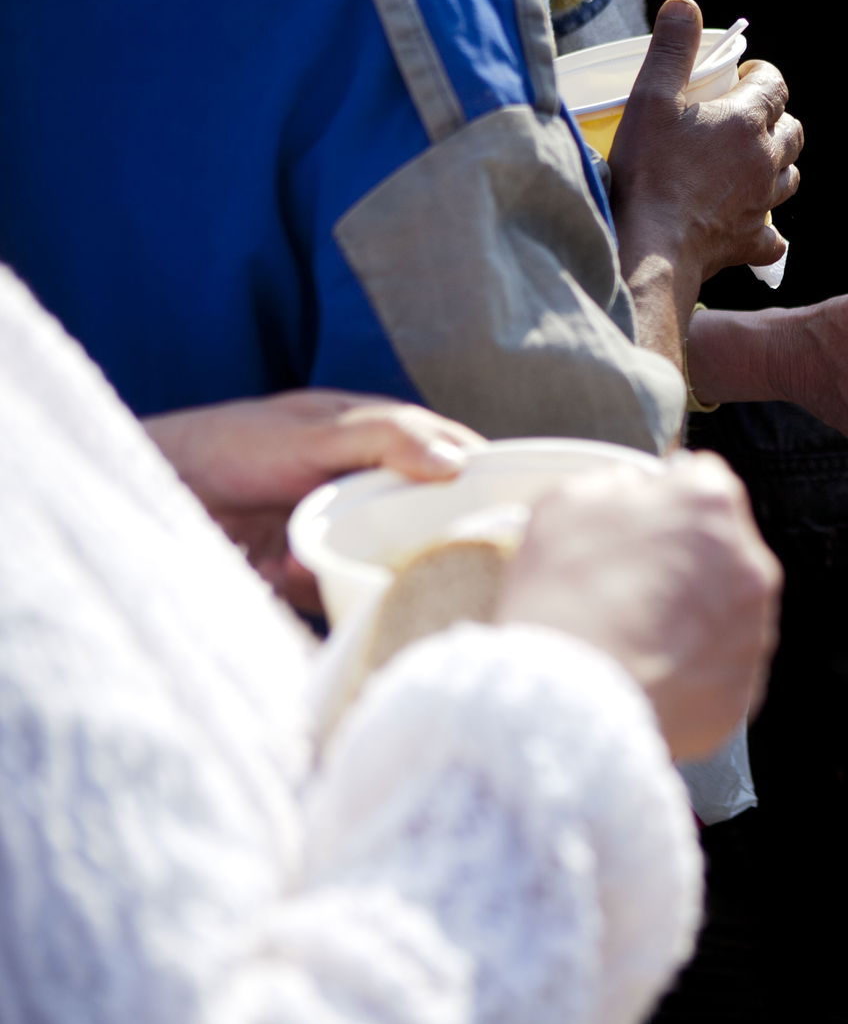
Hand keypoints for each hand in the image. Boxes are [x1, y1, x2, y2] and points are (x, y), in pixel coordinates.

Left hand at [144, 390, 482, 611]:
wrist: (157, 492)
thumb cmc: (234, 444)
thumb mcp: (315, 431)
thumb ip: (387, 439)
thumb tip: (457, 466)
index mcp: (386, 440)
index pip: (457, 459)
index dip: (487, 481)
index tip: (513, 506)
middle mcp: (375, 488)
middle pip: (435, 518)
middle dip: (438, 538)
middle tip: (449, 553)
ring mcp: (348, 533)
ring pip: (396, 560)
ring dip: (378, 567)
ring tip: (333, 558)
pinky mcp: (317, 575)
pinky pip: (348, 592)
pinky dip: (328, 588)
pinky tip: (291, 571)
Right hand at [496, 454, 780, 760]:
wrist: (569, 705)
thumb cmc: (562, 597)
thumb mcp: (568, 503)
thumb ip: (618, 483)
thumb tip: (637, 491)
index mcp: (711, 504)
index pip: (701, 480)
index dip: (665, 501)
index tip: (640, 525)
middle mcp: (750, 564)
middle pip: (722, 548)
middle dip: (685, 561)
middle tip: (631, 587)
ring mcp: (754, 633)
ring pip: (725, 611)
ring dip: (692, 616)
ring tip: (635, 637)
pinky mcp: (743, 691)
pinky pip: (718, 669)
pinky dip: (691, 670)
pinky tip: (647, 673)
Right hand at [610, 0, 801, 279]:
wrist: (653, 243)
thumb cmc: (650, 168)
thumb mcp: (651, 96)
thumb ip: (671, 47)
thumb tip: (684, 4)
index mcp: (748, 120)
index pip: (775, 85)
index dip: (763, 76)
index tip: (744, 76)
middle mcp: (766, 160)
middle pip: (792, 131)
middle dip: (777, 119)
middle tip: (746, 117)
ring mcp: (763, 203)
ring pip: (789, 177)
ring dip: (775, 166)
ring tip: (749, 163)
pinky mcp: (751, 240)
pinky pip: (772, 235)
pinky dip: (766, 227)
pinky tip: (750, 224)